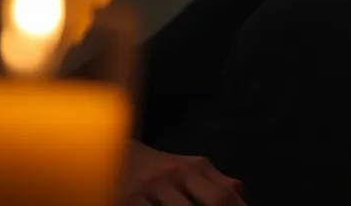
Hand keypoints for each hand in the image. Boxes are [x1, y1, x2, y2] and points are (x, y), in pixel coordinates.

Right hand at [119, 143, 245, 205]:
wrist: (110, 150)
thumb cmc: (155, 166)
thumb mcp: (187, 166)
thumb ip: (215, 179)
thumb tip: (240, 193)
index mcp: (193, 167)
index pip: (223, 195)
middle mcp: (173, 175)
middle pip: (212, 202)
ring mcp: (148, 188)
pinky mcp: (125, 199)